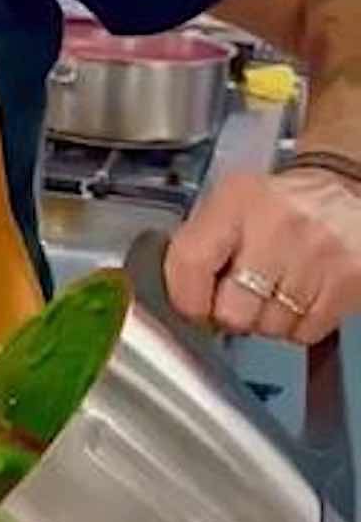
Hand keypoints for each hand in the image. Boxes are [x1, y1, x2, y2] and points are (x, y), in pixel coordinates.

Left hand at [166, 171, 360, 343]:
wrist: (341, 189)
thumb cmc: (274, 203)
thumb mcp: (228, 204)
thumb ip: (199, 243)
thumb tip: (179, 298)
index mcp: (236, 201)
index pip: (190, 262)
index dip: (186, 298)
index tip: (191, 305)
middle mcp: (276, 226)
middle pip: (233, 310)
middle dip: (229, 313)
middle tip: (237, 296)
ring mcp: (317, 255)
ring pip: (270, 326)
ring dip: (265, 319)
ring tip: (273, 290)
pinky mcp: (350, 280)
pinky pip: (305, 332)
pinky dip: (297, 325)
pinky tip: (299, 297)